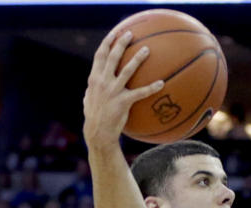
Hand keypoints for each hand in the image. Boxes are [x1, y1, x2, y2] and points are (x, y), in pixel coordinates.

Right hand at [83, 28, 164, 148]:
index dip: (107, 43)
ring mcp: (113, 91)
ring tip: (147, 49)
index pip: (100, 55)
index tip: (114, 33)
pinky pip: (140, 93)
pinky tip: (162, 83)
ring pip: (127, 70)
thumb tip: (91, 87)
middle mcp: (102, 81)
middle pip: (112, 57)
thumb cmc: (94, 117)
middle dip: (121, 43)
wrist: (98, 132)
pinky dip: (152, 87)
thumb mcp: (88, 99)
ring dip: (138, 58)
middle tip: (131, 33)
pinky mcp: (123, 102)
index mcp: (94, 78)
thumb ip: (91, 90)